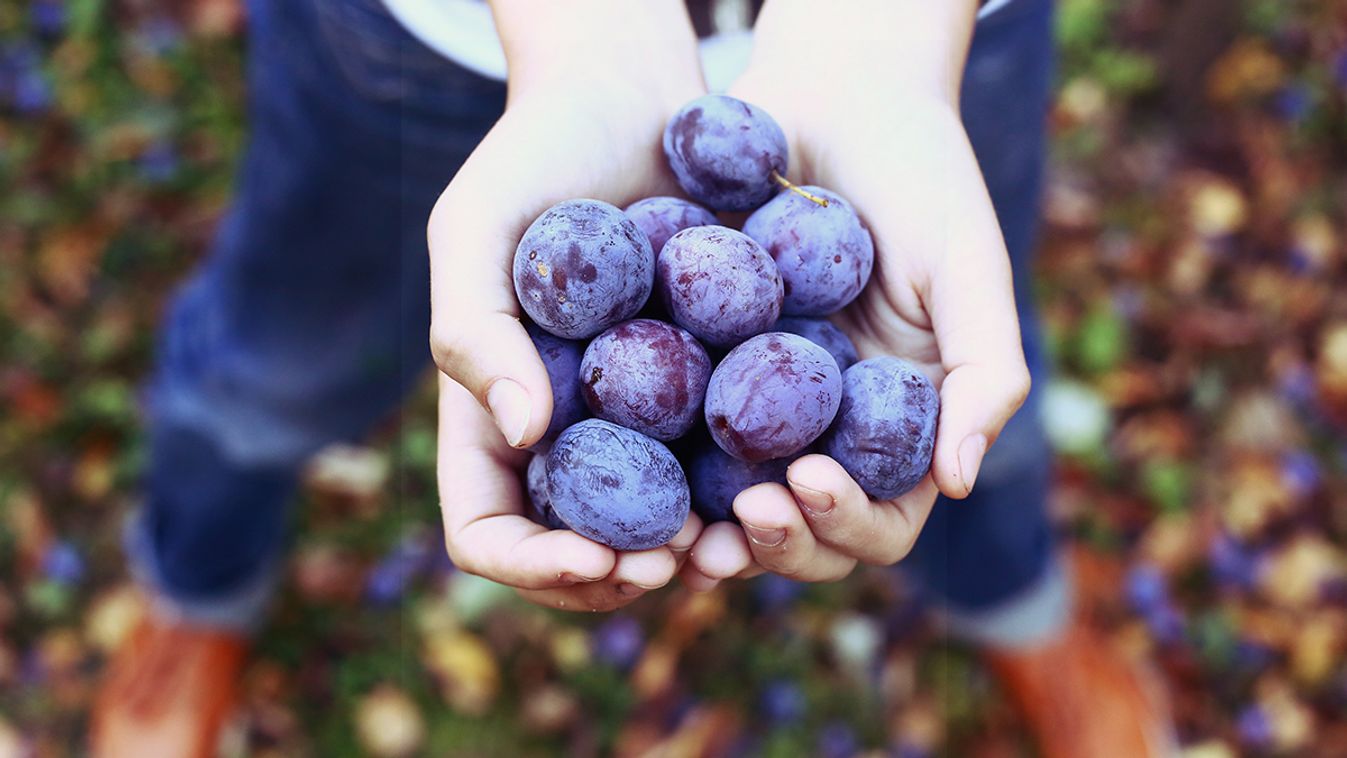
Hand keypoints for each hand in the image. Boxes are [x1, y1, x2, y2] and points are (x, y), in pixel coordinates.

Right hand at [429, 3, 707, 611]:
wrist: (630, 96)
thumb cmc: (534, 154)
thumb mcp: (476, 229)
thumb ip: (475, 330)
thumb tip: (526, 437)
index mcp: (494, 417)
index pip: (487, 531)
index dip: (532, 565)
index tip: (596, 553)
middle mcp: (565, 435)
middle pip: (575, 551)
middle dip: (618, 575)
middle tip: (675, 564)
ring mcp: (638, 419)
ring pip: (656, 526)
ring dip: (692, 553)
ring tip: (736, 537)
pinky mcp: (708, 386)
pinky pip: (721, 460)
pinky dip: (744, 488)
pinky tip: (782, 480)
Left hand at [682, 1, 1030, 589]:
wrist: (833, 94)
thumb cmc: (919, 173)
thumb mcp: (967, 265)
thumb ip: (984, 370)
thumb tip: (958, 483)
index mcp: (896, 424)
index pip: (881, 516)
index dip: (848, 522)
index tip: (806, 479)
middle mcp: (828, 430)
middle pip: (804, 529)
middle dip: (777, 540)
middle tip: (744, 512)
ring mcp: (760, 406)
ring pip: (731, 503)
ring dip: (711, 531)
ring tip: (679, 534)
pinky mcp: (698, 368)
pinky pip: (673, 434)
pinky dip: (655, 466)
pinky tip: (625, 468)